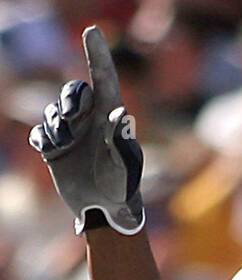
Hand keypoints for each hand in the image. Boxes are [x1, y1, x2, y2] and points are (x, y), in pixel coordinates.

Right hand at [28, 26, 142, 234]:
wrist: (104, 210)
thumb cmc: (122, 188)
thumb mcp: (125, 167)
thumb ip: (122, 142)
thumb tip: (121, 116)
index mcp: (110, 116)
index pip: (103, 78)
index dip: (97, 53)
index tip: (92, 31)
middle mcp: (90, 120)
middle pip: (73, 91)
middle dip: (69, 100)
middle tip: (71, 119)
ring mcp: (71, 133)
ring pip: (53, 112)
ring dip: (56, 126)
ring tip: (65, 146)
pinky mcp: (55, 147)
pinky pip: (40, 132)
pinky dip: (43, 138)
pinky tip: (52, 151)